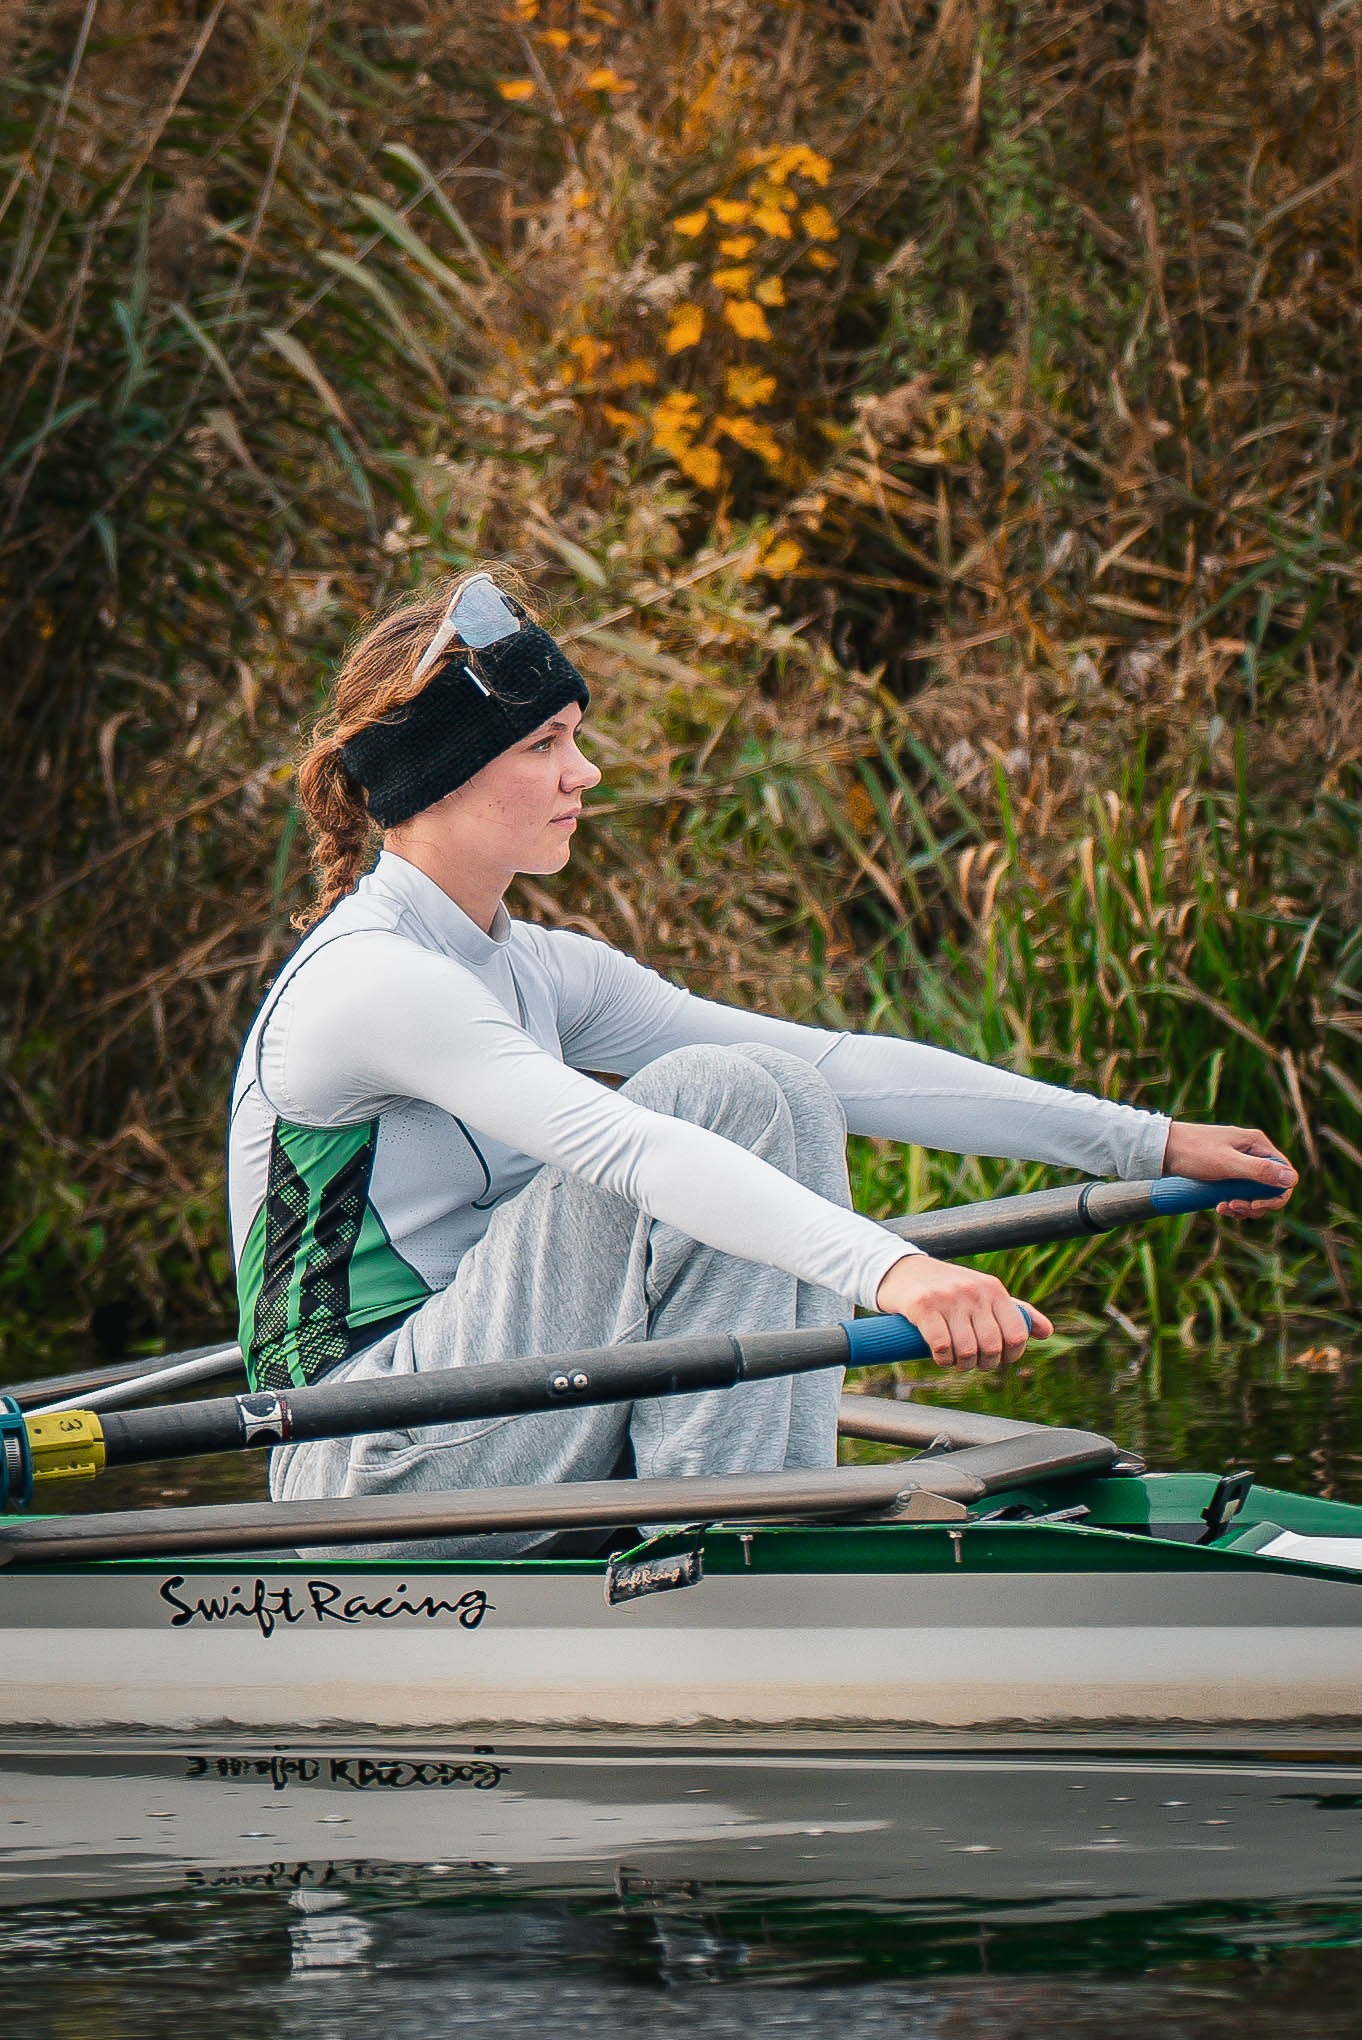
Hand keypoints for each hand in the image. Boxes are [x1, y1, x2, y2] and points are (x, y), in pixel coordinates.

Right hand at [874, 1253, 1051, 1371]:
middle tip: (972, 1362)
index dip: (1010, 1355)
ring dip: (961, 1365)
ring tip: (955, 1360)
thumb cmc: (948, 1287)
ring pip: (968, 1350)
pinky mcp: (923, 1306)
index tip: (997, 1358)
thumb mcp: (985, 1293)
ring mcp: (948, 1298)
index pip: (1017, 1334)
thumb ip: (1017, 1311)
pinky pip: (942, 1346)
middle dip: (984, 1363)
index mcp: (994, 1289)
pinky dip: (943, 1360)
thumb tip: (1047, 1332)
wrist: (902, 1270)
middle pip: (992, 1346)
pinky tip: (940, 1356)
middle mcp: (974, 1291)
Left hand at [1162, 1121, 1297, 1217]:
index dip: (1276, 1195)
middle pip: (1271, 1186)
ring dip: (1245, 1207)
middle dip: (1257, 1204)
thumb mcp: (1227, 1164)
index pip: (1284, 1174)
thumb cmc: (1193, 1153)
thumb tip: (1292, 1179)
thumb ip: (1259, 1171)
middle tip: (1234, 1209)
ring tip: (1223, 1209)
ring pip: (1256, 1192)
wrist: (1161, 1149)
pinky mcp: (1227, 1171)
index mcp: (1257, 1144)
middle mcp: (1252, 1151)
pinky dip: (1235, 1204)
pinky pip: (1241, 1193)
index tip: (1255, 1205)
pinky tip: (1220, 1208)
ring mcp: (1239, 1161)